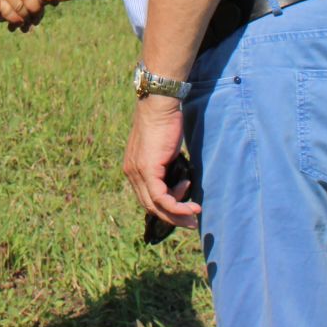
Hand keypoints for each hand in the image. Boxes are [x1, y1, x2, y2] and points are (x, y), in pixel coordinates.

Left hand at [124, 95, 198, 227]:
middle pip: (150, 206)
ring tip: (194, 213)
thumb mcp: (164, 150)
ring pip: (155, 206)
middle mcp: (131, 173)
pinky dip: (177, 206)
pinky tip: (192, 206)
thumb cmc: (165, 123)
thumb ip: (166, 167)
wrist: (159, 104)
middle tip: (191, 222)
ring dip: (177, 214)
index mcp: (133, 168)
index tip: (185, 207)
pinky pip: (161, 198)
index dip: (166, 207)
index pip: (147, 198)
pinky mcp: (148, 170)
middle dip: (172, 217)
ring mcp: (137, 172)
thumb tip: (179, 182)